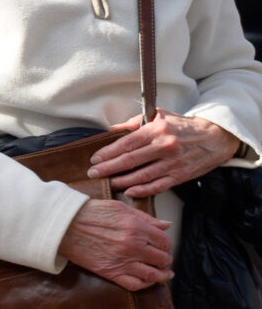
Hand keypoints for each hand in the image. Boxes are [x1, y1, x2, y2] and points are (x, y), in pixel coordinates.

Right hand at [57, 197, 172, 288]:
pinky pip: (135, 284)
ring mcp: (122, 261)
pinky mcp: (111, 272)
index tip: (162, 246)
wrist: (63, 225)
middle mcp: (133, 245)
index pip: (164, 241)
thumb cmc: (89, 213)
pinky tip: (147, 280)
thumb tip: (166, 225)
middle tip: (163, 259)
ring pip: (153, 274)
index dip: (166, 245)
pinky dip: (145, 284)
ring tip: (163, 274)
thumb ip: (145, 217)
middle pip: (162, 259)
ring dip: (162, 275)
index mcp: (136, 227)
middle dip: (165, 259)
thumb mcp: (120, 208)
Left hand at [88, 112, 241, 198]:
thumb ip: (135, 123)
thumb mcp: (159, 116)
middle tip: (93, 173)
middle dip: (108, 168)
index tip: (95, 159)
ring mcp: (173, 162)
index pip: (126, 143)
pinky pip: (159, 185)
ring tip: (108, 183)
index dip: (108, 152)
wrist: (215, 137)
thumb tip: (112, 130)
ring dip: (122, 181)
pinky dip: (143, 190)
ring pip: (142, 175)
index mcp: (157, 130)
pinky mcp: (181, 175)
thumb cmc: (183, 126)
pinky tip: (129, 191)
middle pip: (130, 160)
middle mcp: (164, 146)